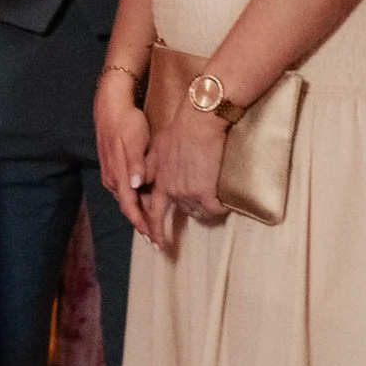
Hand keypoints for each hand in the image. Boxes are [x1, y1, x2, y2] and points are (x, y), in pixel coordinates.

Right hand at [94, 73, 152, 227]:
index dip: (142, 225)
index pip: (131, 208)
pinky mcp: (113, 168)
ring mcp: (111, 174)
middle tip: (157, 240)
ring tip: (154, 224)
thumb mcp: (134, 141)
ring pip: (127, 200)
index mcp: (118, 175)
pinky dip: (136, 199)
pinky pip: (125, 190)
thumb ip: (136, 164)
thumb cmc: (126, 122)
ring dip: (140, 212)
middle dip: (142, 224)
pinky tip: (146, 200)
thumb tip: (137, 184)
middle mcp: (112, 179)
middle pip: (128, 208)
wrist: (110, 107)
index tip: (153, 240)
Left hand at [149, 102, 229, 228]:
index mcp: (158, 180)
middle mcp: (171, 190)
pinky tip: (225, 200)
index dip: (154, 230)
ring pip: (200, 211)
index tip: (156, 245)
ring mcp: (187, 192)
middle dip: (193, 209)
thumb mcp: (156, 148)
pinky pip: (215, 209)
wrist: (198, 121)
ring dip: (207, 206)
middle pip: (183, 211)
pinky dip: (221, 206)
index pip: (153, 212)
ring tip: (216, 195)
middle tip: (204, 202)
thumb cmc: (179, 129)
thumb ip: (148, 167)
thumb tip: (139, 181)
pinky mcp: (205, 192)